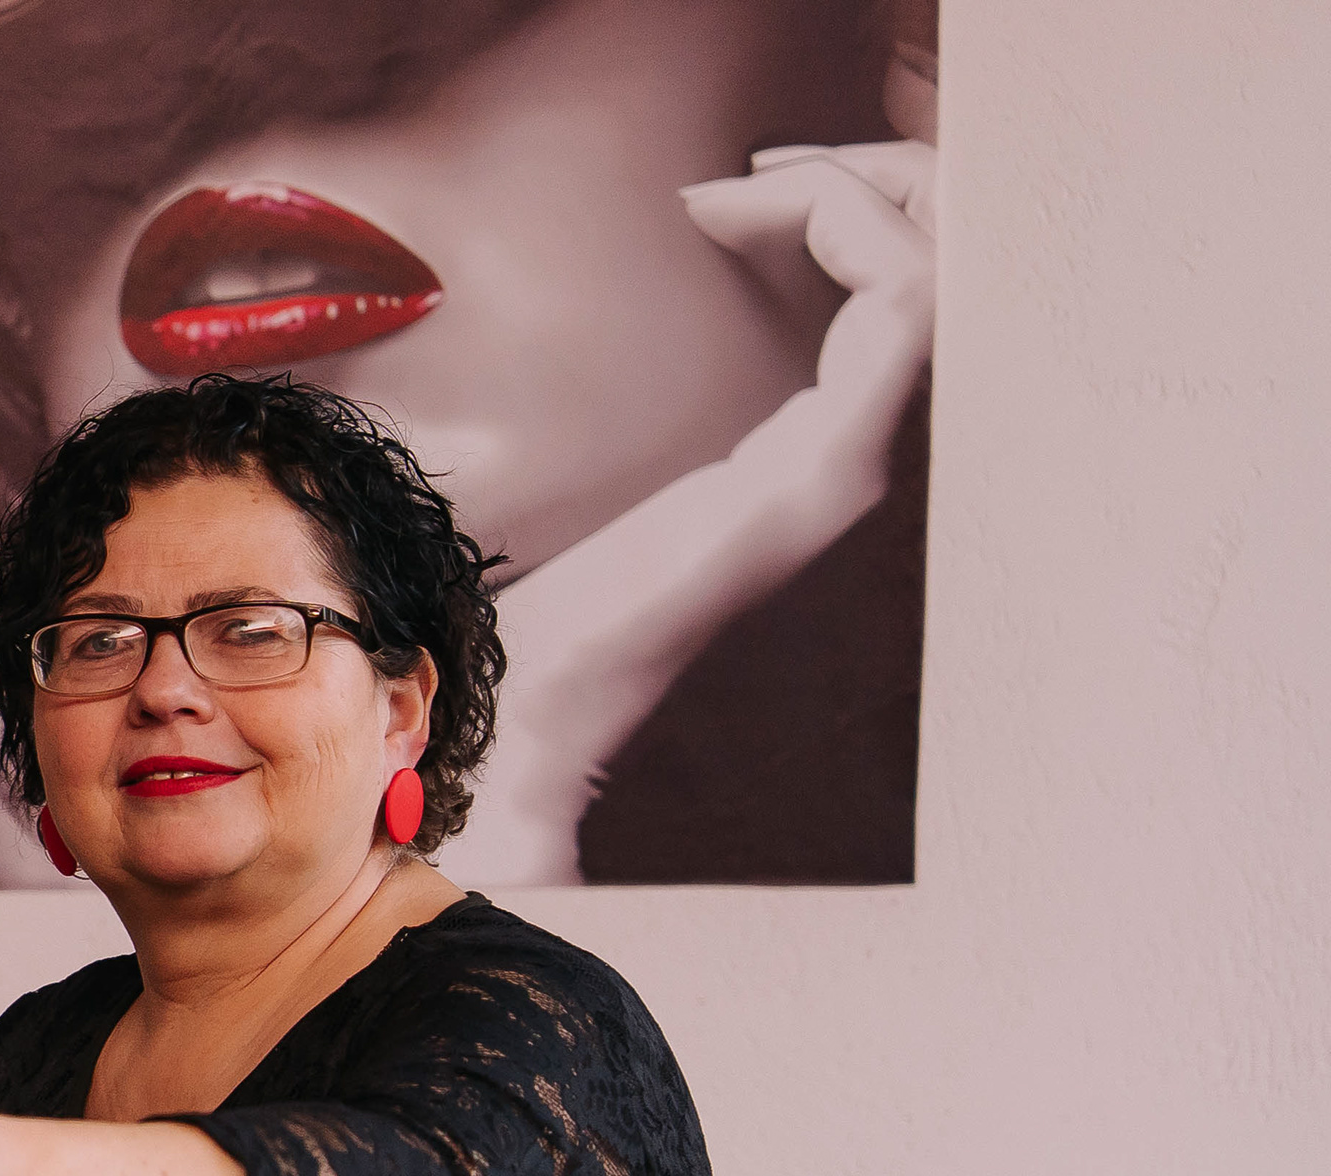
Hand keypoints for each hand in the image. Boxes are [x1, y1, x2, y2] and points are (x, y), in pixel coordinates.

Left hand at [442, 138, 936, 886]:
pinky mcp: (814, 470)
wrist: (527, 715)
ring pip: (929, 272)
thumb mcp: (606, 496)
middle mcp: (843, 458)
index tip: (725, 196)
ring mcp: (838, 465)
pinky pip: (896, 305)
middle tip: (759, 171)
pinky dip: (840, 225)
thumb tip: (607, 446)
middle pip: (936, 274)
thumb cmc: (545, 625)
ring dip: (858, 190)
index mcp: (804, 458)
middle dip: (874, 184)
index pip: (897, 299)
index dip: (845, 212)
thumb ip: (641, 439)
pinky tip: (730, 216)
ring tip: (746, 187)